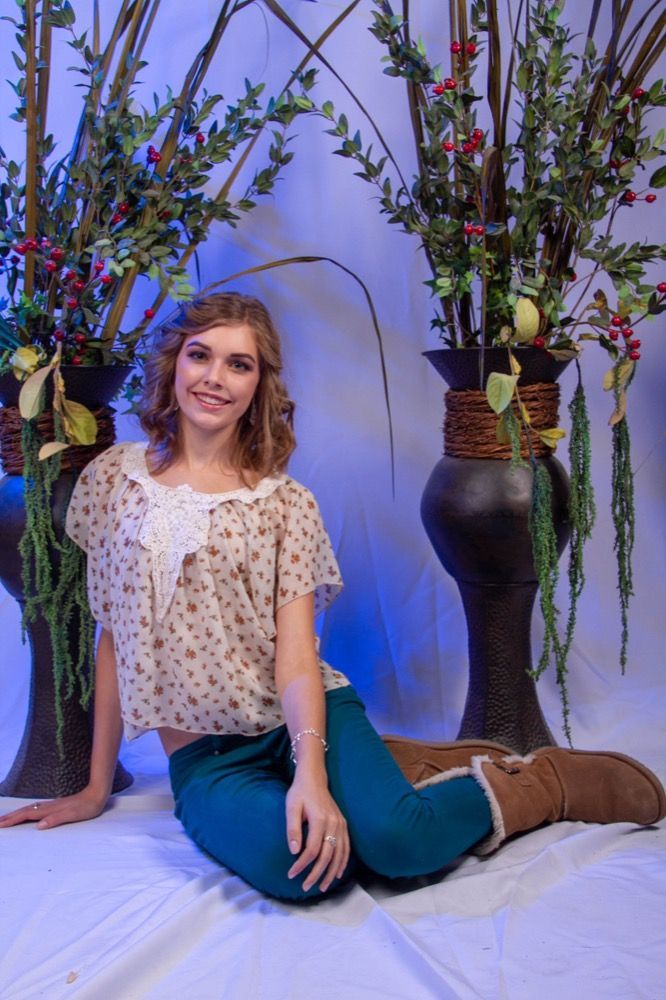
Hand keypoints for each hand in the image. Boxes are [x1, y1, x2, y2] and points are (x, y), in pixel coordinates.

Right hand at [0, 786, 107, 829]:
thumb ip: (56, 819)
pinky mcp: (56, 805)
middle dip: (10, 817)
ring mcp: (52, 805)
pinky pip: (36, 809)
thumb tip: (39, 826)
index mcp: (50, 810)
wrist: (97, 794)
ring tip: (6, 818)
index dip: (13, 820)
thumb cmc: (87, 807)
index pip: (27, 815)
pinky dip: (26, 812)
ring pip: (29, 809)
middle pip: (25, 811)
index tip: (0, 824)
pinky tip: (27, 813)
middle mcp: (48, 807)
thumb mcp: (73, 815)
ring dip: (16, 814)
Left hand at [286, 768, 349, 892]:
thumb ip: (293, 829)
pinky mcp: (343, 824)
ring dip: (331, 872)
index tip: (291, 874)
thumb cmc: (300, 793)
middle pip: (327, 855)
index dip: (302, 865)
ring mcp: (341, 824)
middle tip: (305, 887)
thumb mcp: (291, 807)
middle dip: (316, 874)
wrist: (314, 778)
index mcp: (320, 820)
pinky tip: (338, 873)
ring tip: (322, 886)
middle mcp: (334, 823)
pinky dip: (343, 862)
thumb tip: (294, 851)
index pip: (312, 850)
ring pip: (339, 854)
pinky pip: (346, 847)